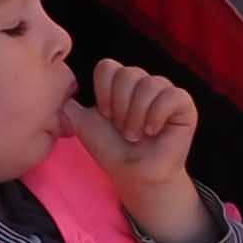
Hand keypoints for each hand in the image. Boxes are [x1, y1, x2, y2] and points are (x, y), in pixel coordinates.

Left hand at [71, 57, 206, 242]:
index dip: (103, 92)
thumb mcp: (83, 124)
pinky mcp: (184, 106)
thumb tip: (57, 88)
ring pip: (149, 83)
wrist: (133, 175)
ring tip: (136, 134)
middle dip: (120, 106)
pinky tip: (152, 131)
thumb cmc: (111, 150)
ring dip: (137, 115)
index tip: (104, 115)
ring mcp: (165, 92)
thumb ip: (69, 104)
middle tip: (123, 130)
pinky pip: (172, 95)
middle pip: (127, 73)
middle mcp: (143, 83)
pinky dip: (157, 115)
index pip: (108, 66)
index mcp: (120, 84)